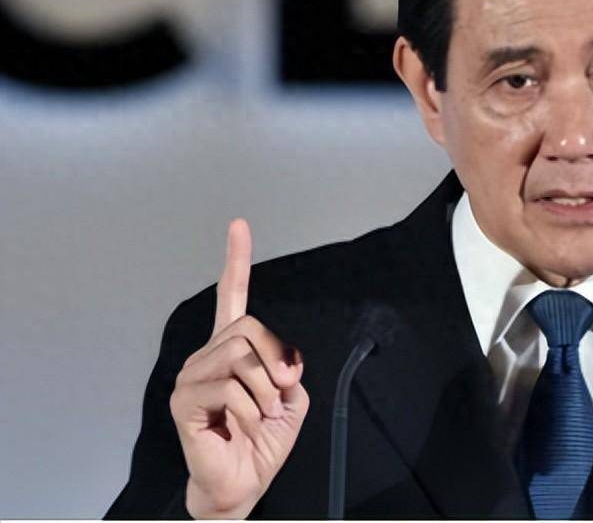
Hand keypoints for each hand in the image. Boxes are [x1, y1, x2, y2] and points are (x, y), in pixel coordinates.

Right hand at [170, 219, 309, 518]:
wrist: (243, 482)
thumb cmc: (263, 440)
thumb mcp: (292, 397)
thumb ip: (288, 367)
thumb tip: (282, 360)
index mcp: (233, 348)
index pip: (233, 296)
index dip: (237, 260)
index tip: (239, 226)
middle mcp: (207, 355)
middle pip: (251, 328)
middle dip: (277, 362)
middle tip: (280, 394)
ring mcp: (191, 376)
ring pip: (242, 357)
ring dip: (266, 392)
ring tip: (258, 415)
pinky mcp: (183, 400)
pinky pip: (230, 389)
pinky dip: (250, 411)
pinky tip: (240, 426)